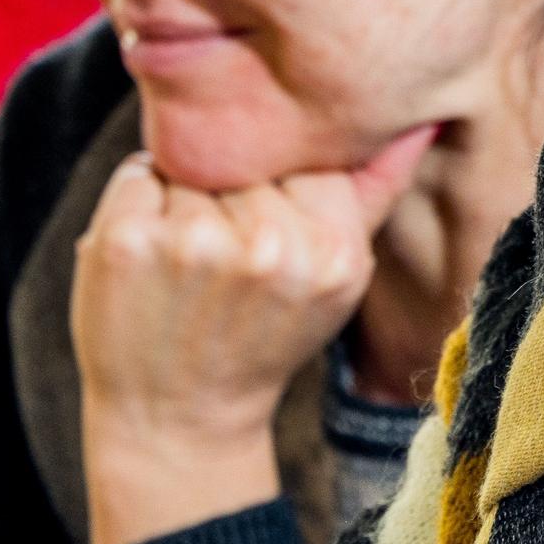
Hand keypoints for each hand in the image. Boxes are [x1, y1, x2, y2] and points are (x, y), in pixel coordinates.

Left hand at [72, 125, 434, 543]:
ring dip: (181, 198)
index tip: (271, 238)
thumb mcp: (332, 280)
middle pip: (249, 155)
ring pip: (193, 161)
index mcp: (336, 254)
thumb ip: (372, 195)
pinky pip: (136, 174)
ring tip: (185, 267)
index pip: (311, 157)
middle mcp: (272, 248)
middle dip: (231, 192)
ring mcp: (195, 244)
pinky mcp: (126, 240)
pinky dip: (135, 205)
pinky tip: (147, 263)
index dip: (283, 189)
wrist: (177, 421)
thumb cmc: (255, 341)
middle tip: (223, 267)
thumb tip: (417, 121)